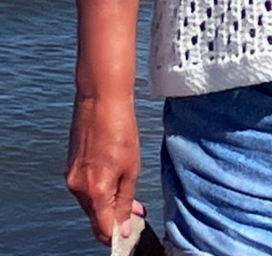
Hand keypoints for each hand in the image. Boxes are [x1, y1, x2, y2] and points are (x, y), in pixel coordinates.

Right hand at [65, 95, 141, 244]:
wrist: (101, 101)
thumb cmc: (120, 128)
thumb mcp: (132, 167)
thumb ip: (126, 199)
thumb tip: (124, 225)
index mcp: (95, 189)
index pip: (103, 227)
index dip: (117, 234)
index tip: (130, 234)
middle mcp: (78, 188)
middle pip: (96, 217)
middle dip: (115, 217)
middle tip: (137, 212)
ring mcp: (71, 177)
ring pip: (91, 203)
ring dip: (108, 203)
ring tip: (130, 193)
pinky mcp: (71, 167)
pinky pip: (85, 188)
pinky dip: (100, 189)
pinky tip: (114, 179)